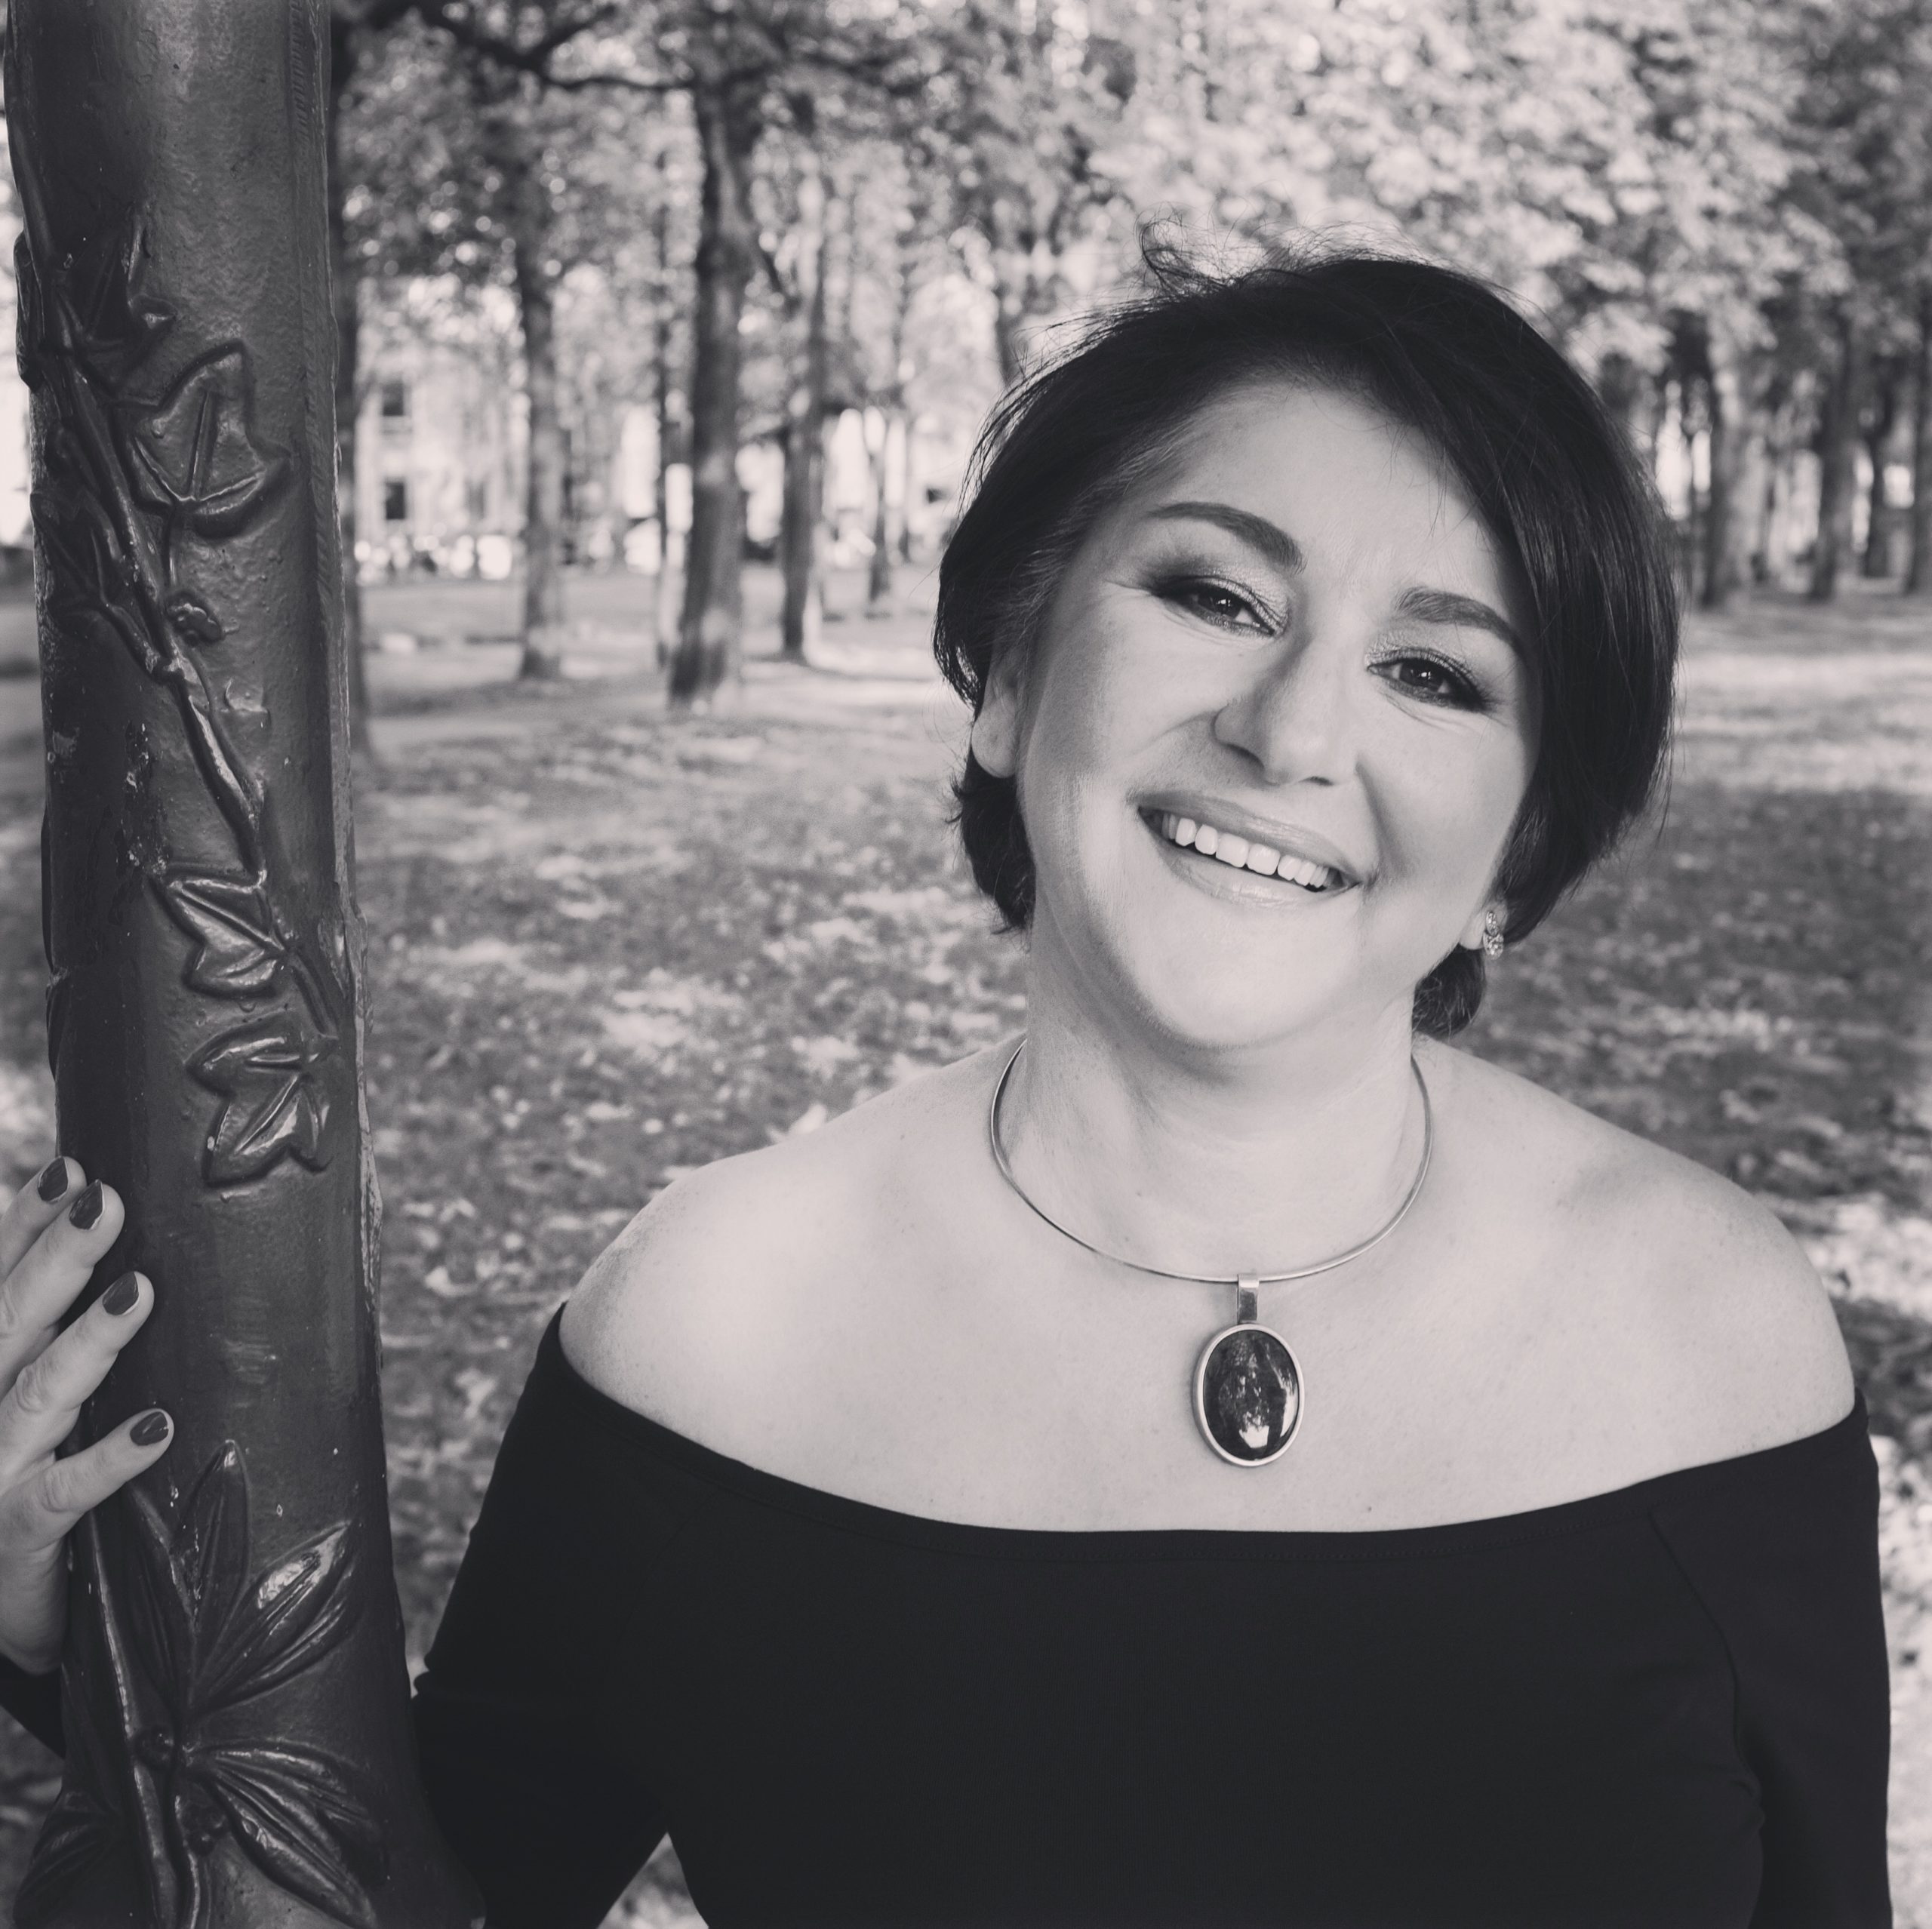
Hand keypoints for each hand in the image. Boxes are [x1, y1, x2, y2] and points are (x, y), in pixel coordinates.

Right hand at [0, 1157, 172, 1675]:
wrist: (0, 1603)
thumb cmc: (20, 1491)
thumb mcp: (25, 1405)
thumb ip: (51, 1338)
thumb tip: (115, 1257)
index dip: (21, 1225)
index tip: (70, 1168)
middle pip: (9, 1322)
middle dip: (53, 1257)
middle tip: (102, 1199)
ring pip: (39, 1395)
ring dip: (89, 1342)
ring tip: (141, 1291)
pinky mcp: (16, 1535)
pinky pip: (65, 1491)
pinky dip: (111, 1458)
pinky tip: (159, 1428)